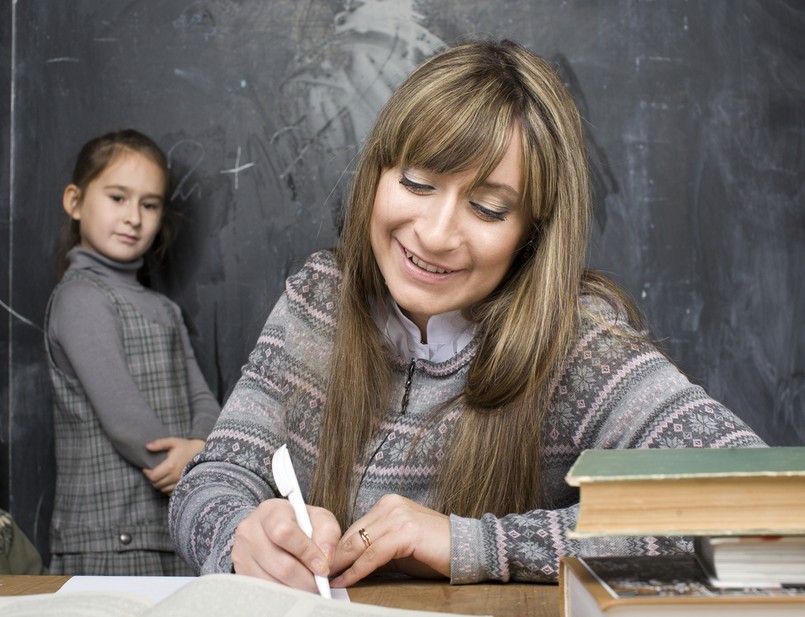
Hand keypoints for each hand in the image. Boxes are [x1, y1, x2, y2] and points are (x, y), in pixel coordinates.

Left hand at [142, 437, 204, 494]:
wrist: (203, 452)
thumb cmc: (186, 446)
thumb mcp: (173, 442)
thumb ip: (159, 444)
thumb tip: (147, 447)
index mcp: (170, 466)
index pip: (153, 476)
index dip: (147, 473)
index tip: (146, 468)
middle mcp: (174, 476)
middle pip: (156, 484)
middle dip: (151, 479)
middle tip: (152, 472)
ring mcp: (179, 482)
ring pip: (162, 489)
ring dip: (158, 484)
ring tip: (159, 476)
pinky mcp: (184, 485)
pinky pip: (170, 492)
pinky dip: (165, 488)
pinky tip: (166, 481)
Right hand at [231, 498, 341, 592]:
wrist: (271, 528)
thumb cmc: (298, 522)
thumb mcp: (318, 518)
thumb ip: (328, 532)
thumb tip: (326, 558)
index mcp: (270, 511)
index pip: (285, 533)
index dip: (306, 552)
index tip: (323, 566)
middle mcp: (250, 531)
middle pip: (281, 565)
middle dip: (306, 579)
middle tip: (319, 583)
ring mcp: (241, 553)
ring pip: (273, 582)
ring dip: (296, 589)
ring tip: (308, 584)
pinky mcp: (241, 572)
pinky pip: (265, 591)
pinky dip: (284, 592)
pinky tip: (293, 586)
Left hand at [329, 494, 449, 586]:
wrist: (468, 549)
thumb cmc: (434, 551)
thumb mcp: (399, 548)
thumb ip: (376, 550)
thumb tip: (348, 566)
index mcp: (388, 504)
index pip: (353, 528)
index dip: (337, 549)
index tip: (323, 566)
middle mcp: (390, 505)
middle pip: (352, 534)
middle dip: (334, 557)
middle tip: (318, 575)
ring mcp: (398, 516)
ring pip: (359, 544)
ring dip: (341, 565)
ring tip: (328, 580)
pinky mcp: (406, 531)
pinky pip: (373, 554)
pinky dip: (357, 570)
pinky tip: (346, 580)